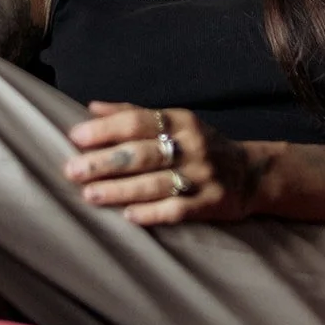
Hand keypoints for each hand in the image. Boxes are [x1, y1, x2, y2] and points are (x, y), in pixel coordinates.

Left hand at [64, 102, 268, 226]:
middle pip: (142, 153)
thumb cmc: (200, 146)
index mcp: (181, 121)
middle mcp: (193, 145)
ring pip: (155, 183)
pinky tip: (128, 216)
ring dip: (120, 190)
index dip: (106, 129)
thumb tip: (91, 107)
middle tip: (72, 171)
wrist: (252, 174)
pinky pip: (178, 209)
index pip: (138, 121)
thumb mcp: (175, 122)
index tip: (75, 137)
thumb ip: (133, 114)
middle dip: (104, 162)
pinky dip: (152, 212)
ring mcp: (203, 175)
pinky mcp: (212, 203)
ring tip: (90, 195)